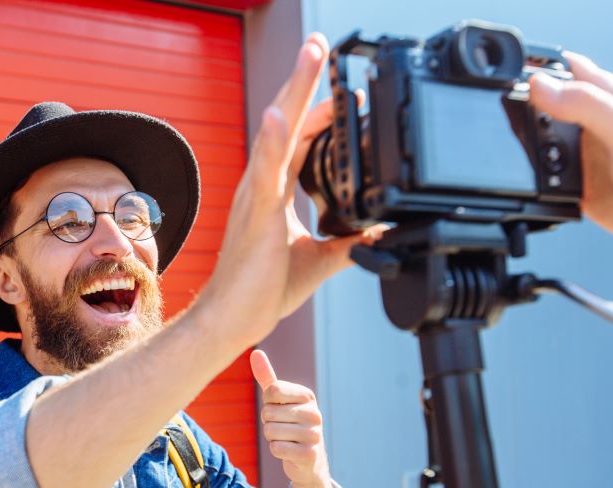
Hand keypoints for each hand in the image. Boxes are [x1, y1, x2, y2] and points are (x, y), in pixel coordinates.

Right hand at [198, 34, 381, 348]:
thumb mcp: (320, 260)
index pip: (302, 141)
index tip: (347, 90)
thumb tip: (379, 233)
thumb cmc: (263, 291)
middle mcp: (263, 186)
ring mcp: (257, 196)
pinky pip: (264, 173)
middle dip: (306, 81)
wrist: (234, 320)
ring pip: (278, 133)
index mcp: (276, 194)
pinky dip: (272, 142)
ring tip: (311, 55)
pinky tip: (278, 114)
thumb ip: (349, 242)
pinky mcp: (257, 215)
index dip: (322, 113)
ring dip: (295, 92)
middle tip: (320, 43)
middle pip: (289, 122)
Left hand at [250, 349, 329, 487]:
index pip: (272, 390)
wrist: (308, 459)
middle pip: (268, 412)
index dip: (267, 403)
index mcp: (307, 396)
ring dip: (272, 438)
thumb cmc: (290, 423)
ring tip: (286, 439)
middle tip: (282, 428)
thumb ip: (267, 377)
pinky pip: (276, 449)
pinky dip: (277, 451)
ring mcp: (314, 435)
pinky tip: (289, 451)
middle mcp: (314, 413)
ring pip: (270, 431)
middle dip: (268, 422)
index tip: (278, 410)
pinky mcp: (309, 454)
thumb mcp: (279, 400)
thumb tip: (255, 352)